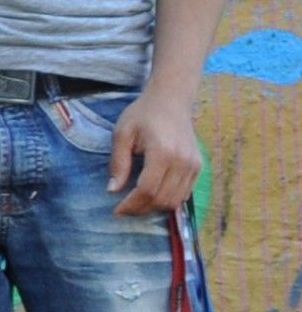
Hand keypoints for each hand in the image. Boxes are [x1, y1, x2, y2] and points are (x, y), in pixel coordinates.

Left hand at [109, 89, 201, 216]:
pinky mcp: (198, 167)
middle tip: (124, 210)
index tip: (117, 210)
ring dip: (154, 207)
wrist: (171, 101)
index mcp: (163, 152)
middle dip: (141, 209)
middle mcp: (183, 161)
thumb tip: (113, 190)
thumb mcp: (122, 134)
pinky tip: (152, 197)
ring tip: (136, 204)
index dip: (132, 204)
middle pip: (162, 198)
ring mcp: (194, 165)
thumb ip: (118, 163)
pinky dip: (168, 200)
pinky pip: (184, 194)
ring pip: (175, 200)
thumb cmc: (143, 115)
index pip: (147, 189)